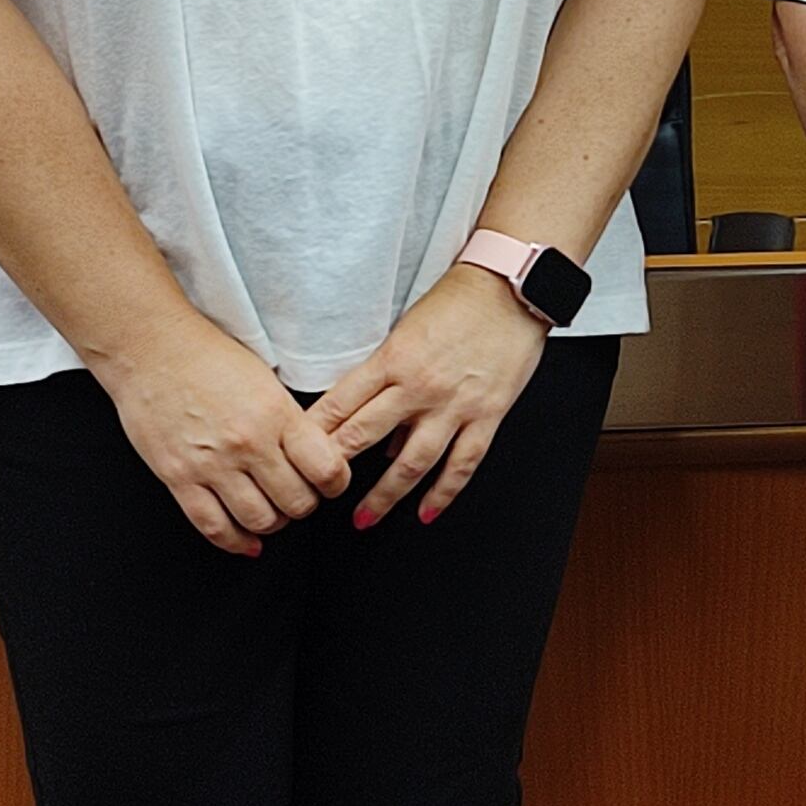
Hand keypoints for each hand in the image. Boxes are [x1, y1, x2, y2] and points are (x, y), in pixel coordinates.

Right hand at [94, 315, 351, 557]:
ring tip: (273, 513)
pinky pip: (212, 526)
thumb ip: (289, 420)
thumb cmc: (211, 357)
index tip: (332, 482)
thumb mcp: (267, 381)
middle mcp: (249, 444)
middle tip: (301, 497)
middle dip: (305, 505)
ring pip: (258, 520)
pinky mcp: (178, 478)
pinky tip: (246, 541)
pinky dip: (234, 541)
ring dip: (273, 523)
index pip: (327, 468)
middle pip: (296, 501)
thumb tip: (314, 455)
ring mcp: (211, 465)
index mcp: (278, 414)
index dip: (336, 483)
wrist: (152, 350)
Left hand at [307, 263, 548, 528]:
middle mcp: (419, 386)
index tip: (294, 459)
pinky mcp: (488, 413)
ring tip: (364, 519)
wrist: (512, 286)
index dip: (311, 437)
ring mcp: (455, 404)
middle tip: (314, 496)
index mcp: (393, 359)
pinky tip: (427, 511)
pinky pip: (463, 462)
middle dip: (334, 471)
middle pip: (364, 437)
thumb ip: (389, 377)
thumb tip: (380, 432)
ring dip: (384, 496)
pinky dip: (444, 492)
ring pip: (412, 462)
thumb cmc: (458, 300)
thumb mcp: (409, 330)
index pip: (339, 405)